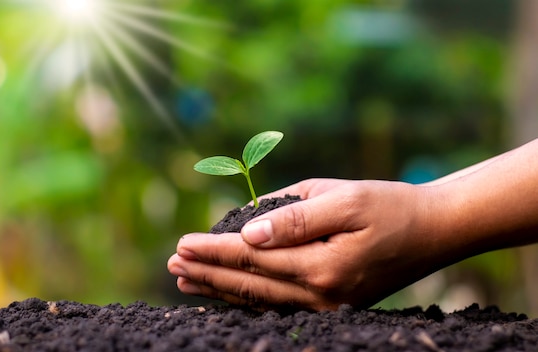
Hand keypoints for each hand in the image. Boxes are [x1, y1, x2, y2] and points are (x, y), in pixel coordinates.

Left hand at [168, 178, 450, 310]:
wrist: (433, 231)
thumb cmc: (390, 206)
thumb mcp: (345, 199)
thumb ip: (294, 218)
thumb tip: (247, 234)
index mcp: (322, 266)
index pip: (252, 260)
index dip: (213, 251)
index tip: (182, 244)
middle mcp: (321, 295)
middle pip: (250, 284)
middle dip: (208, 272)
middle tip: (174, 262)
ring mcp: (327, 306)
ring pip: (259, 298)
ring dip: (221, 288)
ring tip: (188, 279)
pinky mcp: (331, 305)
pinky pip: (278, 302)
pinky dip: (247, 296)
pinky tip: (228, 291)